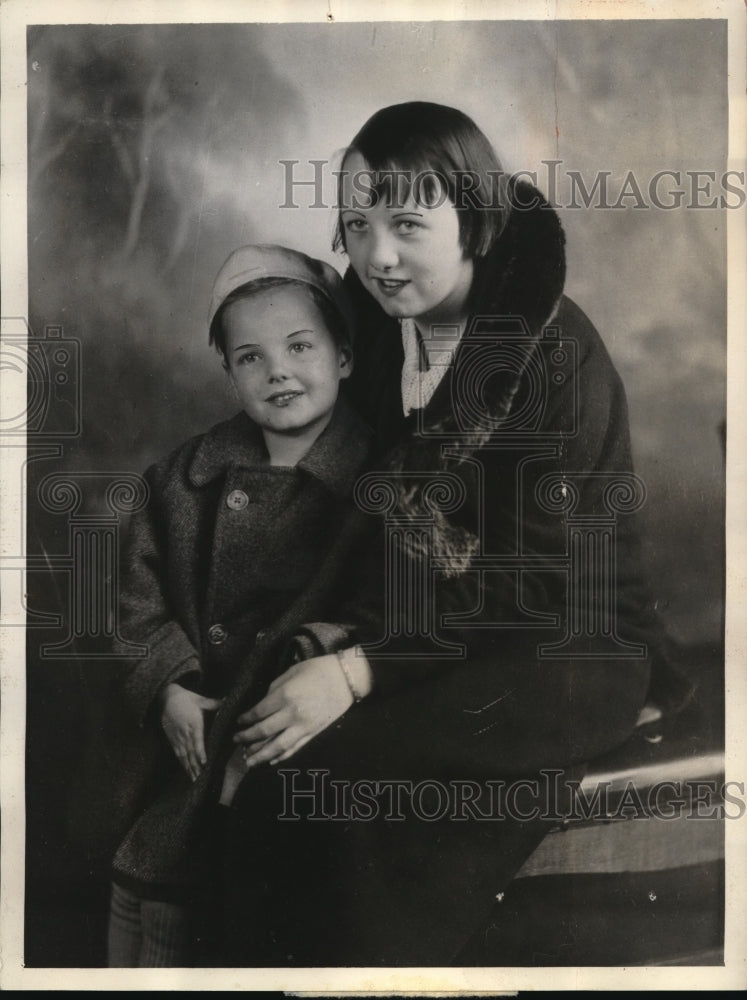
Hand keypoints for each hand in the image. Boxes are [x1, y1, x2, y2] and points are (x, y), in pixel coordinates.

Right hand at [160, 684, 221, 780]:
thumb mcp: (200, 699)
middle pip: (191, 752)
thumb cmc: (185, 698)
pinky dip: (183, 764)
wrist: (165, 698)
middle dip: (196, 766)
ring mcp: (178, 738)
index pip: (197, 740)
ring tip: (195, 780)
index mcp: (193, 723)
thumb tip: (228, 701)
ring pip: (184, 756)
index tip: (204, 762)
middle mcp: (185, 733)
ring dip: (190, 768)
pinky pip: (178, 754)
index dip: (200, 751)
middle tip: (202, 778)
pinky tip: (188, 772)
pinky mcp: (173, 740)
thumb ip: (215, 703)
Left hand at [233, 654, 353, 768]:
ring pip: (278, 746)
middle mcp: (293, 714)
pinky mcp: (314, 733)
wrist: (346, 678)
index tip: (238, 722)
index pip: (259, 712)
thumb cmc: (318, 670)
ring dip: (261, 755)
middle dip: (247, 738)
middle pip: (264, 731)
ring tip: (248, 760)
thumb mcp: (291, 672)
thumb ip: (274, 689)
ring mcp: (304, 726)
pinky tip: (271, 760)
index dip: (245, 719)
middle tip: (236, 740)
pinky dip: (282, 756)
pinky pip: (295, 748)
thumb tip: (262, 705)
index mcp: (285, 696)